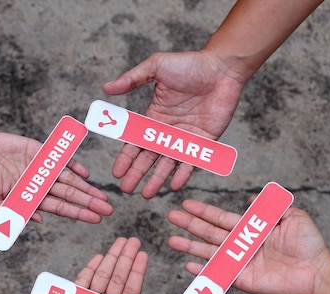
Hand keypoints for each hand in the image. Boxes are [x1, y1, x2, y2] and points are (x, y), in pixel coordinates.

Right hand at [0, 131, 112, 222]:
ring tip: (104, 197)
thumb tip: (39, 220)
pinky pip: (61, 159)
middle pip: (71, 196)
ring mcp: (42, 168)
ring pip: (71, 180)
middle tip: (109, 210)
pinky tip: (86, 174)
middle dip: (90, 203)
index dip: (79, 213)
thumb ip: (12, 213)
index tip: (96, 219)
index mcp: (32, 198)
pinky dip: (74, 165)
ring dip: (88, 188)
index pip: (61, 208)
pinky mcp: (40, 152)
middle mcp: (42, 185)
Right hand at [40, 237, 152, 293]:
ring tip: (120, 242)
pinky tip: (100, 256)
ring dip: (112, 258)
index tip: (143, 255)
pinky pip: (84, 281)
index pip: (131, 290)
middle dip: (126, 259)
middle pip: (119, 278)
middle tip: (133, 240)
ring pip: (104, 276)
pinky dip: (91, 268)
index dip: (137, 272)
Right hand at [103, 50, 245, 197]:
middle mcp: (168, 131)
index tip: (116, 172)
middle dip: (137, 174)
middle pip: (149, 157)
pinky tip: (174, 185)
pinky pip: (192, 160)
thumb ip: (132, 79)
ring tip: (147, 194)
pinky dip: (184, 173)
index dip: (126, 158)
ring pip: (169, 163)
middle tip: (127, 190)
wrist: (222, 67)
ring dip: (157, 179)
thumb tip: (106, 88)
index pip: (136, 142)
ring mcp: (186, 137)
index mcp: (154, 117)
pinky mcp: (205, 141)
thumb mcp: (156, 67)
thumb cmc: (189, 64)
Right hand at [167, 199, 329, 293]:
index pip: (220, 218)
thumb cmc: (309, 244)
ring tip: (172, 240)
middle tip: (171, 216)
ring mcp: (240, 262)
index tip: (186, 203)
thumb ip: (271, 206)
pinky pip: (218, 274)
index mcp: (250, 229)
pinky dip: (203, 271)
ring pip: (209, 252)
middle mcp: (241, 245)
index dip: (203, 211)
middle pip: (209, 232)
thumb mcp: (293, 216)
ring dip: (190, 246)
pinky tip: (188, 266)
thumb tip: (252, 198)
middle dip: (190, 224)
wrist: (316, 272)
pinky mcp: (242, 279)